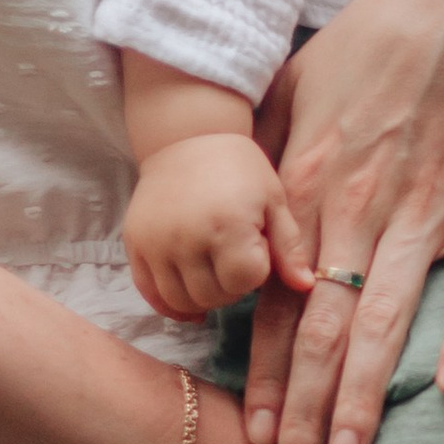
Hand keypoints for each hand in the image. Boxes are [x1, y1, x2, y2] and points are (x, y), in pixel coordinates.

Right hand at [123, 133, 295, 323]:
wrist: (188, 138)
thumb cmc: (239, 168)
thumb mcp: (273, 199)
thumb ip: (288, 247)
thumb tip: (307, 287)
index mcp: (227, 225)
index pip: (245, 281)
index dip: (256, 271)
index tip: (256, 247)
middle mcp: (187, 238)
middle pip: (213, 296)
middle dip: (231, 286)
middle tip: (234, 259)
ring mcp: (156, 244)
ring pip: (181, 301)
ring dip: (204, 297)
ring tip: (214, 271)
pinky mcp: (135, 245)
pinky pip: (151, 294)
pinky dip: (171, 304)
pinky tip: (190, 297)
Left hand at [258, 0, 443, 443]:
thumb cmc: (365, 49)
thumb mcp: (286, 96)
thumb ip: (260, 171)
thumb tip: (231, 238)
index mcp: (308, 188)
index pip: (280, 304)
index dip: (270, 376)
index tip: (258, 437)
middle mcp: (361, 208)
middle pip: (328, 330)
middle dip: (310, 412)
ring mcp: (428, 208)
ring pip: (389, 320)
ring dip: (371, 397)